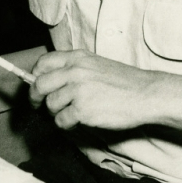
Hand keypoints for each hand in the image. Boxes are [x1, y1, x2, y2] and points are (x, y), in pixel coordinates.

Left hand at [29, 49, 159, 131]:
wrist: (147, 94)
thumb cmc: (124, 82)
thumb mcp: (96, 64)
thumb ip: (74, 69)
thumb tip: (49, 80)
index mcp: (77, 58)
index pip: (43, 63)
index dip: (34, 76)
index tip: (35, 85)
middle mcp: (75, 71)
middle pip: (39, 85)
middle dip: (35, 98)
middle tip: (38, 106)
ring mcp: (78, 90)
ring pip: (50, 105)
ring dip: (55, 113)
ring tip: (68, 114)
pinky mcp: (83, 110)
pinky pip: (61, 120)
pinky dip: (65, 124)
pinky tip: (76, 122)